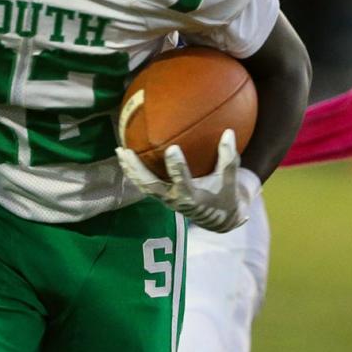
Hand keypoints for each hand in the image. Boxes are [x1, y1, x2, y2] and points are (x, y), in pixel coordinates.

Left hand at [117, 129, 258, 232]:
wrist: (219, 219)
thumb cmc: (226, 197)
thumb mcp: (231, 180)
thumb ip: (229, 158)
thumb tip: (229, 132)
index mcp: (193, 198)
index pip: (182, 183)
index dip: (176, 167)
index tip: (171, 149)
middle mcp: (175, 200)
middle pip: (150, 186)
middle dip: (137, 169)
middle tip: (127, 151)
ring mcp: (165, 199)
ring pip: (143, 186)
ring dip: (130, 170)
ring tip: (120, 151)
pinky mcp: (161, 196)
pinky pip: (144, 185)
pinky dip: (133, 172)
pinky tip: (125, 157)